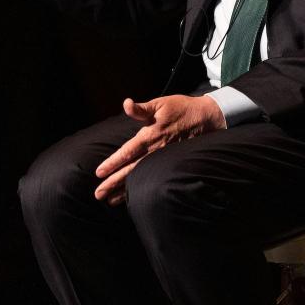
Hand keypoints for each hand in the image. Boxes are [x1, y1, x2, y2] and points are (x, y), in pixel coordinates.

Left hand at [93, 95, 227, 204]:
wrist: (206, 118)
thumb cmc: (181, 108)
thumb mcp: (160, 103)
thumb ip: (141, 108)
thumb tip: (126, 103)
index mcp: (150, 135)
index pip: (127, 152)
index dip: (113, 162)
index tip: (99, 173)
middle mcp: (155, 150)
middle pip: (131, 169)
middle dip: (114, 182)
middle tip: (98, 194)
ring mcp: (163, 158)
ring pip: (141, 176)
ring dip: (124, 189)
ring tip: (109, 200)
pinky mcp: (169, 162)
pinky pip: (152, 176)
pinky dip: (140, 186)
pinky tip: (130, 196)